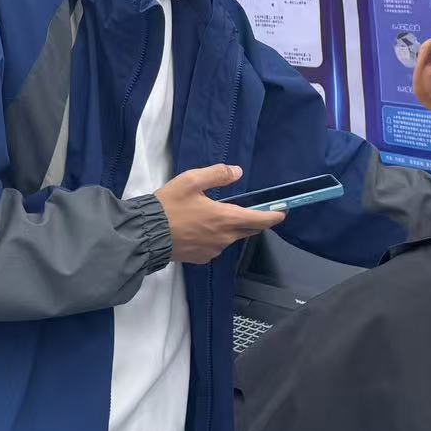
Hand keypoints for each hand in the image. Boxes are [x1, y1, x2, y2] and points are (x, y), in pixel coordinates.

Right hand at [156, 165, 283, 264]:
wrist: (147, 234)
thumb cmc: (169, 205)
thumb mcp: (191, 181)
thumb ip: (217, 175)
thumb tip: (237, 172)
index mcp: (225, 219)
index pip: (259, 220)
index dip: (273, 216)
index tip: (283, 212)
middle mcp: (224, 238)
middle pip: (247, 230)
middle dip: (252, 220)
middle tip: (250, 209)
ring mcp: (213, 251)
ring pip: (230, 237)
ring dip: (230, 228)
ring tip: (214, 215)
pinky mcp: (201, 258)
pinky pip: (216, 246)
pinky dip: (215, 237)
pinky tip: (200, 229)